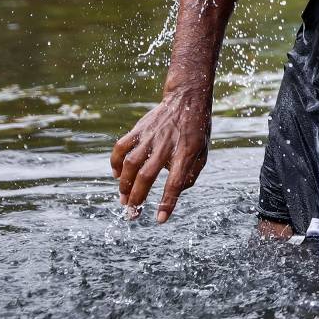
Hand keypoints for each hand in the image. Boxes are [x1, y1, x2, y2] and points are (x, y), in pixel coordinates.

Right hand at [110, 89, 209, 223]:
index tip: (160, 219)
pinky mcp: (139, 129)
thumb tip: (176, 192)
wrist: (187, 99)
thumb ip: (191, 173)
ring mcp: (150, 136)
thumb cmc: (196, 130)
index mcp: (186, 153)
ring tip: (124, 200)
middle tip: (132, 215)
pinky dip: (115, 162)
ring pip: (131, 164)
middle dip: (137, 199)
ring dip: (124, 185)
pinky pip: (121, 147)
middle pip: (147, 176)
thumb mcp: (203, 152)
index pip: (176, 182)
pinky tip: (117, 175)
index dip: (168, 202)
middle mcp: (166, 145)